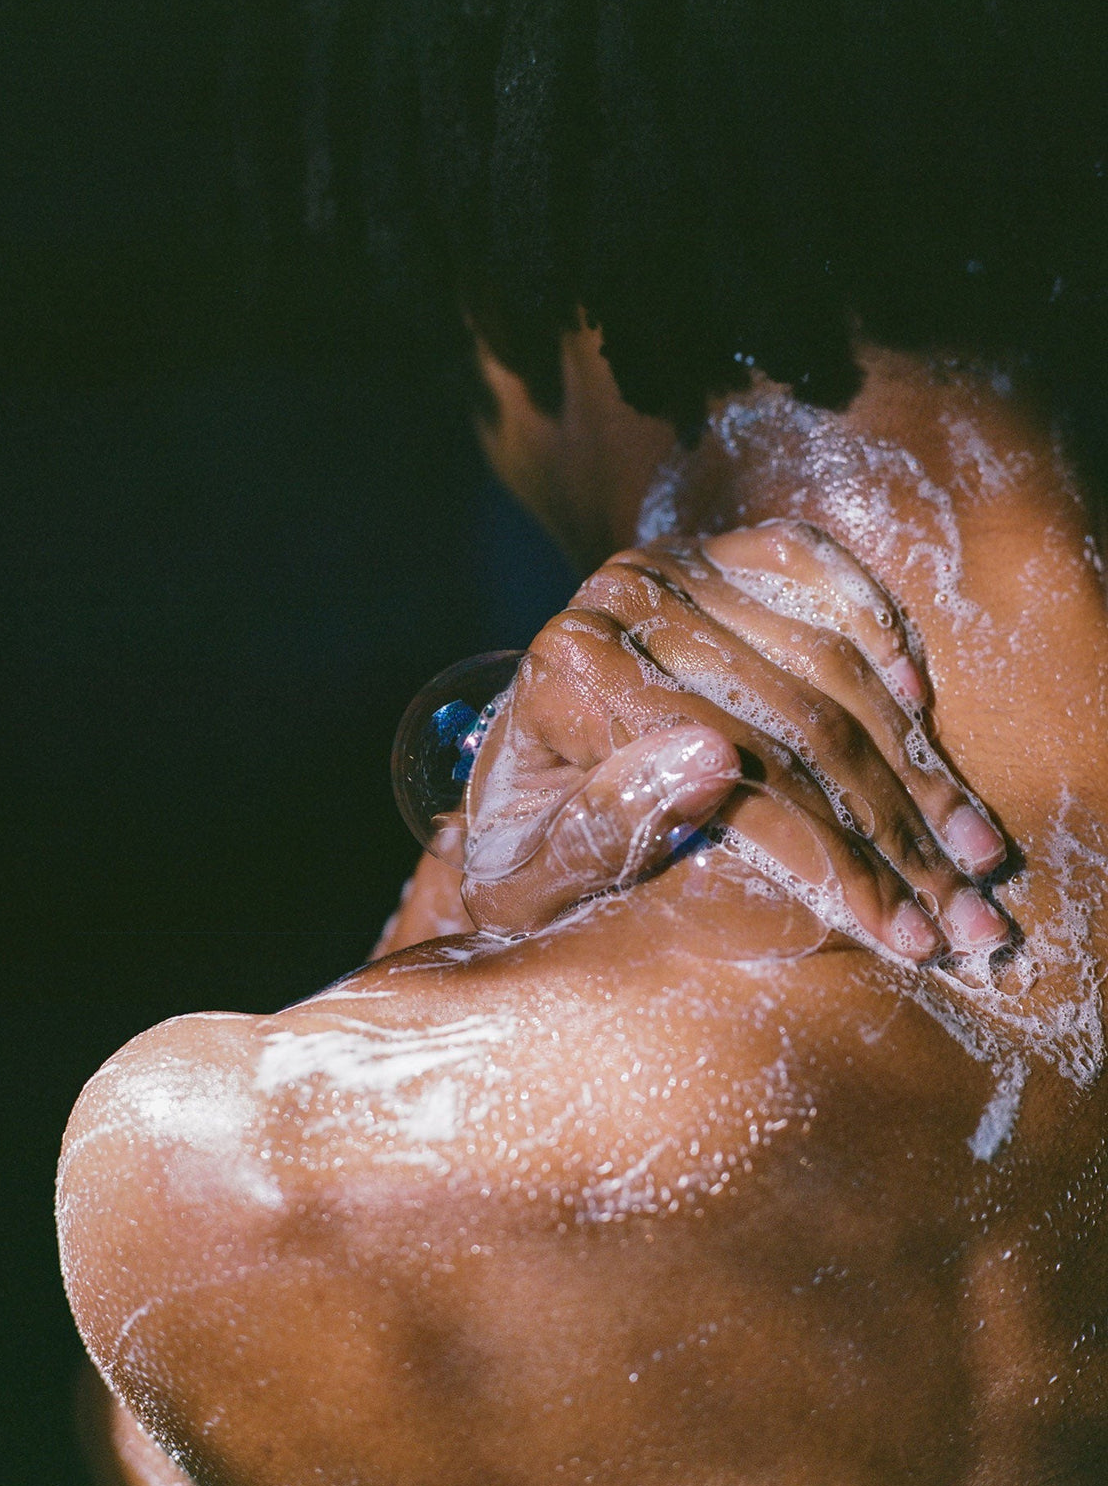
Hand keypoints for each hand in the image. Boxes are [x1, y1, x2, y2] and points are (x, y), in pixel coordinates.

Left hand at [460, 522, 1007, 958]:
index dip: (837, 861)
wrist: (510, 777)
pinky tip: (919, 708)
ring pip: (827, 662)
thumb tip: (713, 760)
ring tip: (976, 851)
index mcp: (572, 670)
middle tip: (970, 916)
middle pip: (800, 720)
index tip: (905, 932)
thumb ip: (607, 825)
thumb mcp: (537, 872)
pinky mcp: (713, 552)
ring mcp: (673, 565)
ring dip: (914, 763)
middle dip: (898, 831)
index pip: (743, 772)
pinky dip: (877, 630)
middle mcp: (623, 598)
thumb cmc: (525, 845)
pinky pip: (815, 571)